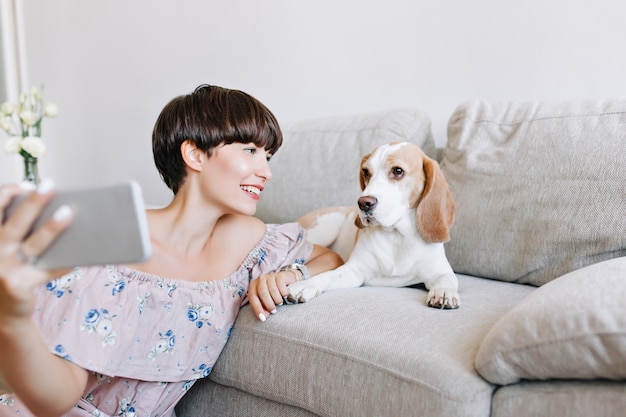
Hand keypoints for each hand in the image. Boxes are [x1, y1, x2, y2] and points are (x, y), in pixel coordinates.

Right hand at [0, 181, 73, 320]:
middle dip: (33, 202)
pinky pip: (46, 270)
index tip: (27, 186)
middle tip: (49, 186)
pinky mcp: (18, 285)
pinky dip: (62, 263)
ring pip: (33, 244)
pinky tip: (76, 257)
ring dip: (51, 228)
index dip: (7, 194)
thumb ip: (16, 231)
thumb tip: (53, 209)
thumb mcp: (3, 249)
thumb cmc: (9, 271)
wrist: (2, 312)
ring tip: (68, 213)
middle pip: (15, 223)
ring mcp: (4, 269)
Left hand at [248, 269, 300, 321]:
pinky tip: (285, 296)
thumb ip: (263, 308)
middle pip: (262, 293)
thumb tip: (264, 317)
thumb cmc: (274, 293)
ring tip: (280, 303)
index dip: (257, 308)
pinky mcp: (280, 275)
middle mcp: (260, 279)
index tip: (263, 318)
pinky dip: (284, 293)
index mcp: (254, 285)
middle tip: (273, 311)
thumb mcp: (266, 300)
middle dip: (268, 304)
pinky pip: (281, 286)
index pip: (252, 297)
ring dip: (277, 300)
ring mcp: (270, 276)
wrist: (286, 280)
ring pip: (272, 290)